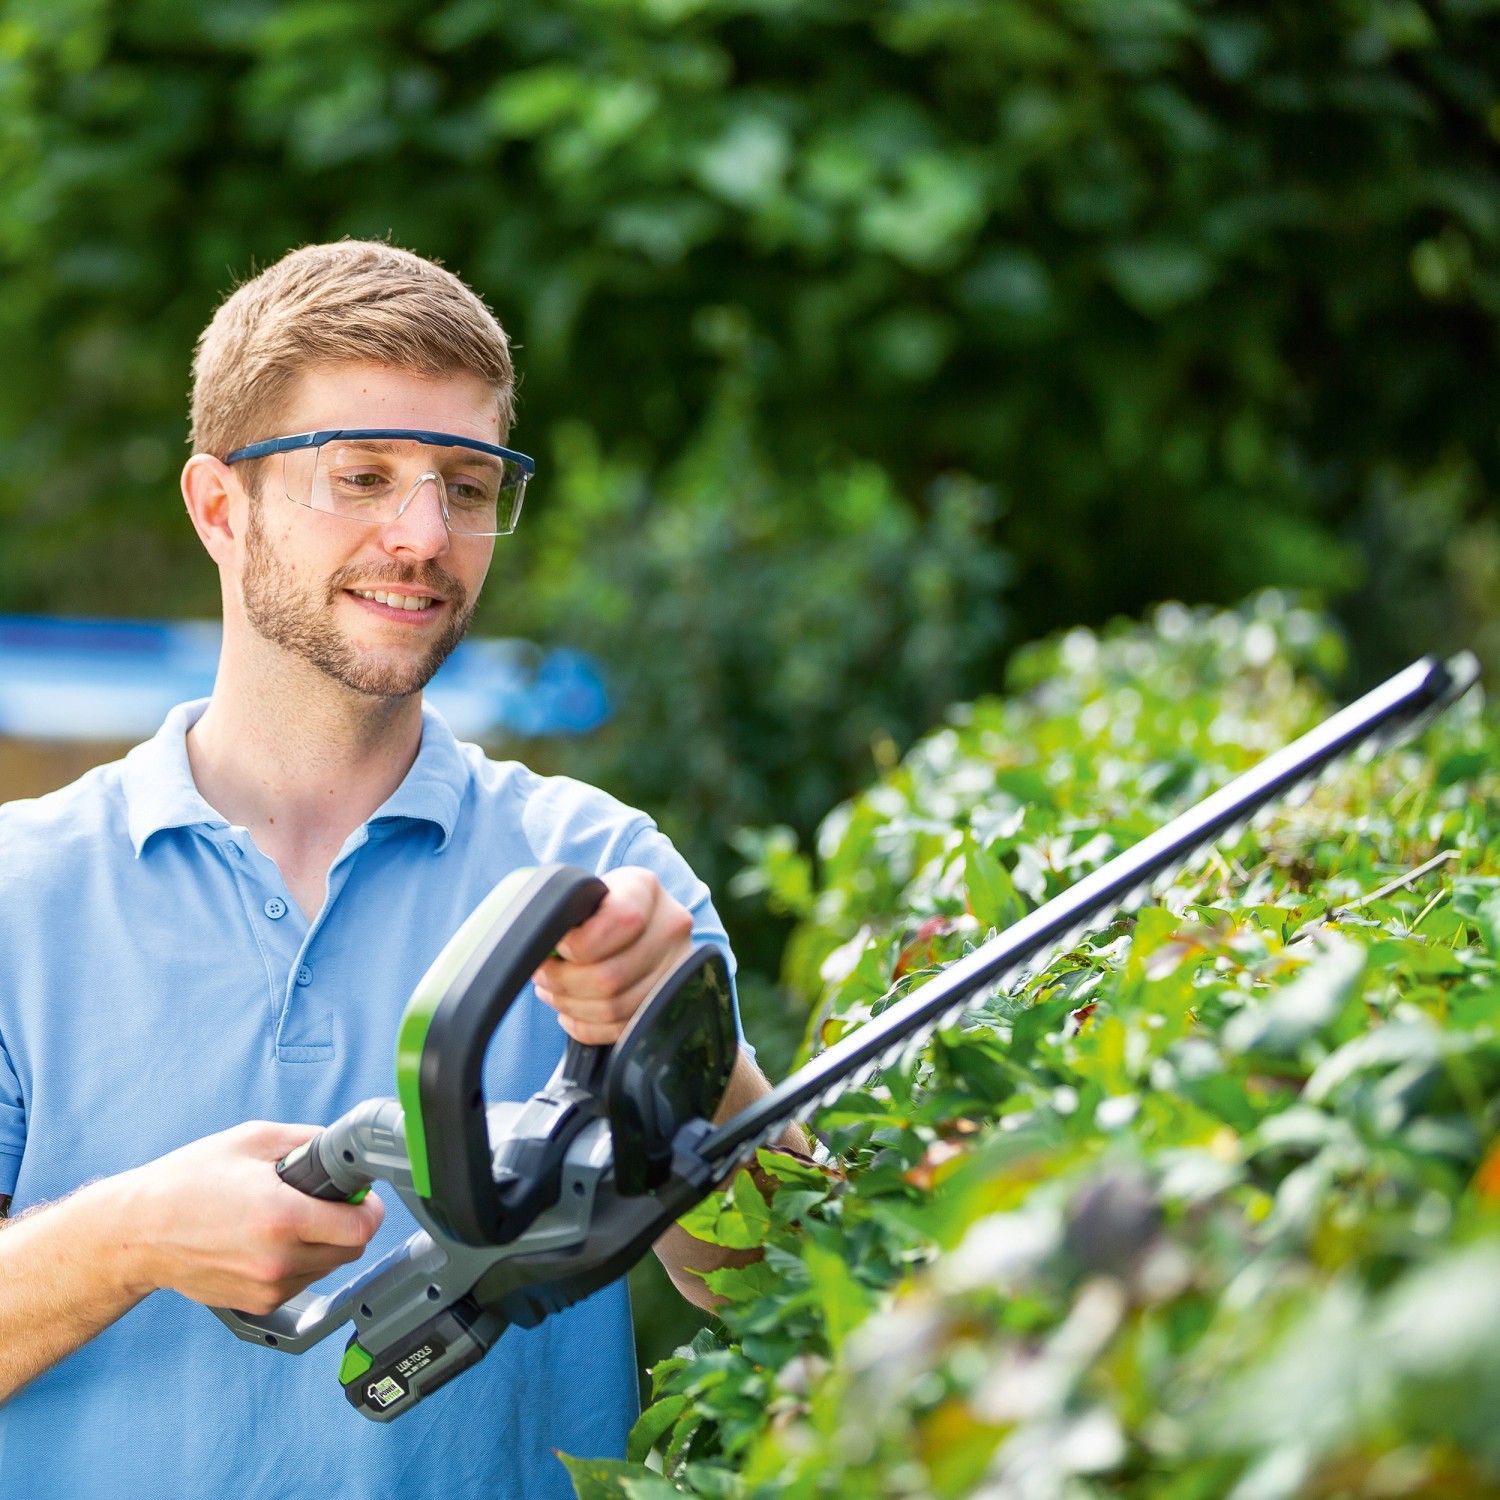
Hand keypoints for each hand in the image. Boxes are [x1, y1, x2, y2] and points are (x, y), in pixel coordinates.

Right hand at [112, 1121, 384, 1314]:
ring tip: (288, 1216)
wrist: (137, 1233)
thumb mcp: (253, 1140)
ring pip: (329, 1266)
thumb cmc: (188, 1182)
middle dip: (349, 1222)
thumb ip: (310, 1141)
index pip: (362, 1226)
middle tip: (325, 1199)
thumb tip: (345, 1148)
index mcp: (281, 1217)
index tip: (359, 1193)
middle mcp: (278, 1260)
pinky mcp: (257, 1304)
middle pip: (351, 1249)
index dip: (368, 1206)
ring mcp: (267, 1288)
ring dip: (324, 1242)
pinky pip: (302, 1281)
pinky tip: (270, 1239)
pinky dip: (299, 1260)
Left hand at [532, 867, 694, 1045]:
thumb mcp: (589, 890)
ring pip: (613, 1008)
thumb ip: (569, 909)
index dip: (577, 944)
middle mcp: (670, 929)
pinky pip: (621, 1028)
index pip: (619, 922)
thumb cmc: (601, 903)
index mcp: (645, 890)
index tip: (555, 945)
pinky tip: (571, 1011)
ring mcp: (675, 969)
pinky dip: (586, 1026)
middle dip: (563, 982)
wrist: (641, 916)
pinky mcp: (668, 1001)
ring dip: (570, 1005)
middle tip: (541, 975)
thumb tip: (536, 944)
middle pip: (611, 976)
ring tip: (553, 992)